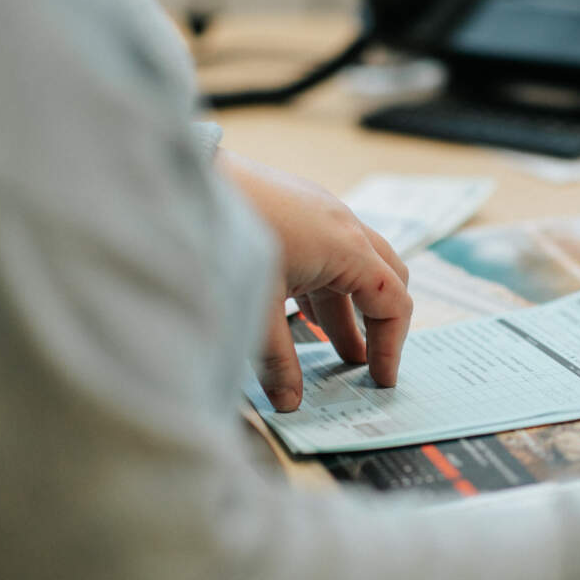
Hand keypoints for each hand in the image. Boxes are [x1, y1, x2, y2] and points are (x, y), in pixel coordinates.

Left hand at [218, 151, 411, 410]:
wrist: (184, 176)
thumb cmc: (228, 233)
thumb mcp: (256, 308)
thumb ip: (278, 361)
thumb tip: (289, 403)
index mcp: (347, 247)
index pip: (394, 302)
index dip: (392, 346)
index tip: (380, 380)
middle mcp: (343, 225)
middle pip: (387, 278)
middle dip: (381, 324)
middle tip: (370, 364)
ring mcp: (319, 212)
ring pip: (353, 267)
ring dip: (349, 310)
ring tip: (338, 352)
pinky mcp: (295, 208)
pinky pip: (326, 253)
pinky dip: (325, 289)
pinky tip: (302, 314)